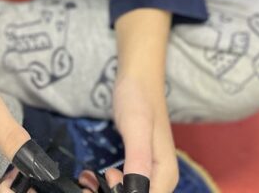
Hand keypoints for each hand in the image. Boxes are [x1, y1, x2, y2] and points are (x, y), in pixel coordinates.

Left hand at [100, 8, 176, 192]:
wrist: (138, 77)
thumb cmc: (138, 97)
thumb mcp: (136, 127)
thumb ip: (138, 160)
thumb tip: (136, 191)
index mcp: (166, 175)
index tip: (107, 180)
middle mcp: (162, 179)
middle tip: (96, 179)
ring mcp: (152, 174)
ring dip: (109, 192)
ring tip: (92, 178)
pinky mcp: (141, 168)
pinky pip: (127, 188)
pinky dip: (111, 187)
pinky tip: (97, 177)